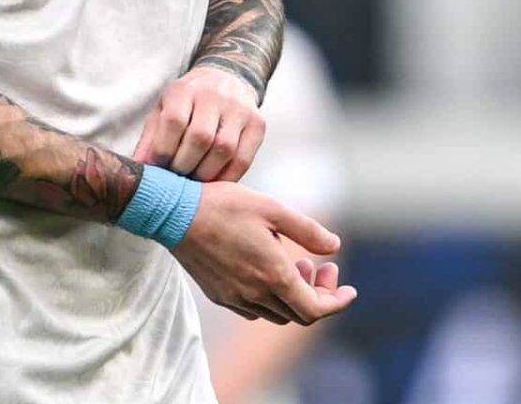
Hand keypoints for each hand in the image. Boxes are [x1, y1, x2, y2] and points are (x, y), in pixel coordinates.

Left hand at [133, 66, 264, 181]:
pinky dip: (228, 177)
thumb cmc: (187, 101)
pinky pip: (244, 159)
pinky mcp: (257, 124)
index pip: (174, 121)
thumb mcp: (164, 109)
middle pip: (200, 137)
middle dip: (185, 165)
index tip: (158, 166)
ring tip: (193, 182)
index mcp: (185, 89)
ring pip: (224, 150)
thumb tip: (138, 168)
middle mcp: (214, 96)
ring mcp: (239, 109)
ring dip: (206, 174)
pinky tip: (214, 183)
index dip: (164, 149)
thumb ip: (151, 138)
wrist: (225, 79)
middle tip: (176, 178)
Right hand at [172, 182, 355, 325]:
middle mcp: (254, 294)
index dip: (338, 302)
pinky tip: (265, 271)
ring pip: (276, 314)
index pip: (316, 309)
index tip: (348, 287)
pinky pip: (253, 310)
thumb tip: (334, 247)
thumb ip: (308, 231)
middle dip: (318, 294)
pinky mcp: (217, 294)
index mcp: (273, 276)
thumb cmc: (222, 206)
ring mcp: (234, 297)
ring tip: (293, 264)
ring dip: (293, 295)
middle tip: (319, 266)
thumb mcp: (272, 208)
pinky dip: (270, 298)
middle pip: (299, 314)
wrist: (172, 213)